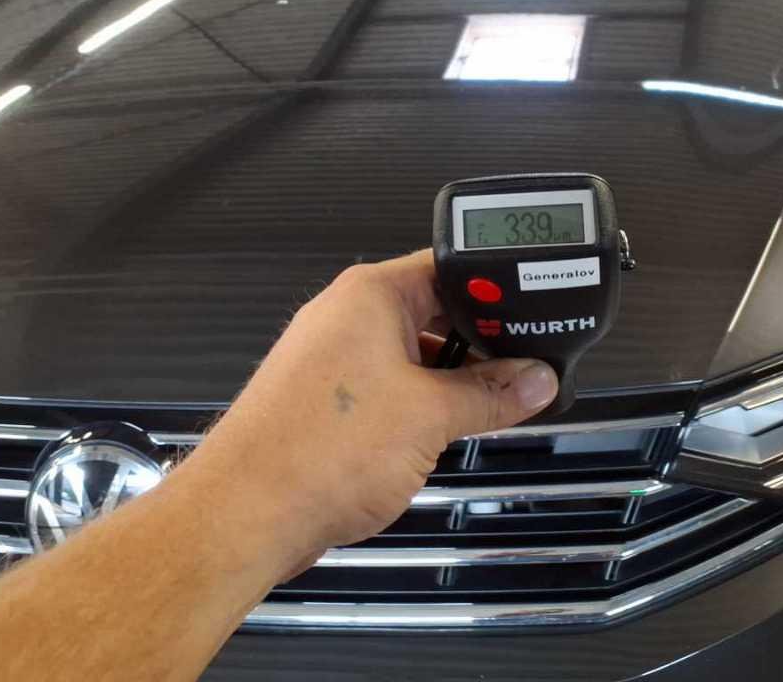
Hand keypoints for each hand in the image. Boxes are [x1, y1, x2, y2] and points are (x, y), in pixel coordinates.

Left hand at [184, 250, 558, 571]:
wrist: (245, 514)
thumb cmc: (323, 450)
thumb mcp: (430, 416)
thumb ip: (490, 394)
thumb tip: (535, 378)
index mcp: (370, 295)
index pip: (449, 268)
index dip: (497, 289)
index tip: (537, 316)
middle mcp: (347, 317)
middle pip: (434, 312)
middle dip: (480, 342)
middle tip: (528, 367)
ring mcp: (333, 360)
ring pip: (412, 355)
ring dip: (451, 380)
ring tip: (493, 406)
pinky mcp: (326, 402)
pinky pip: (389, 388)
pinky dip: (421, 405)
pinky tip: (444, 433)